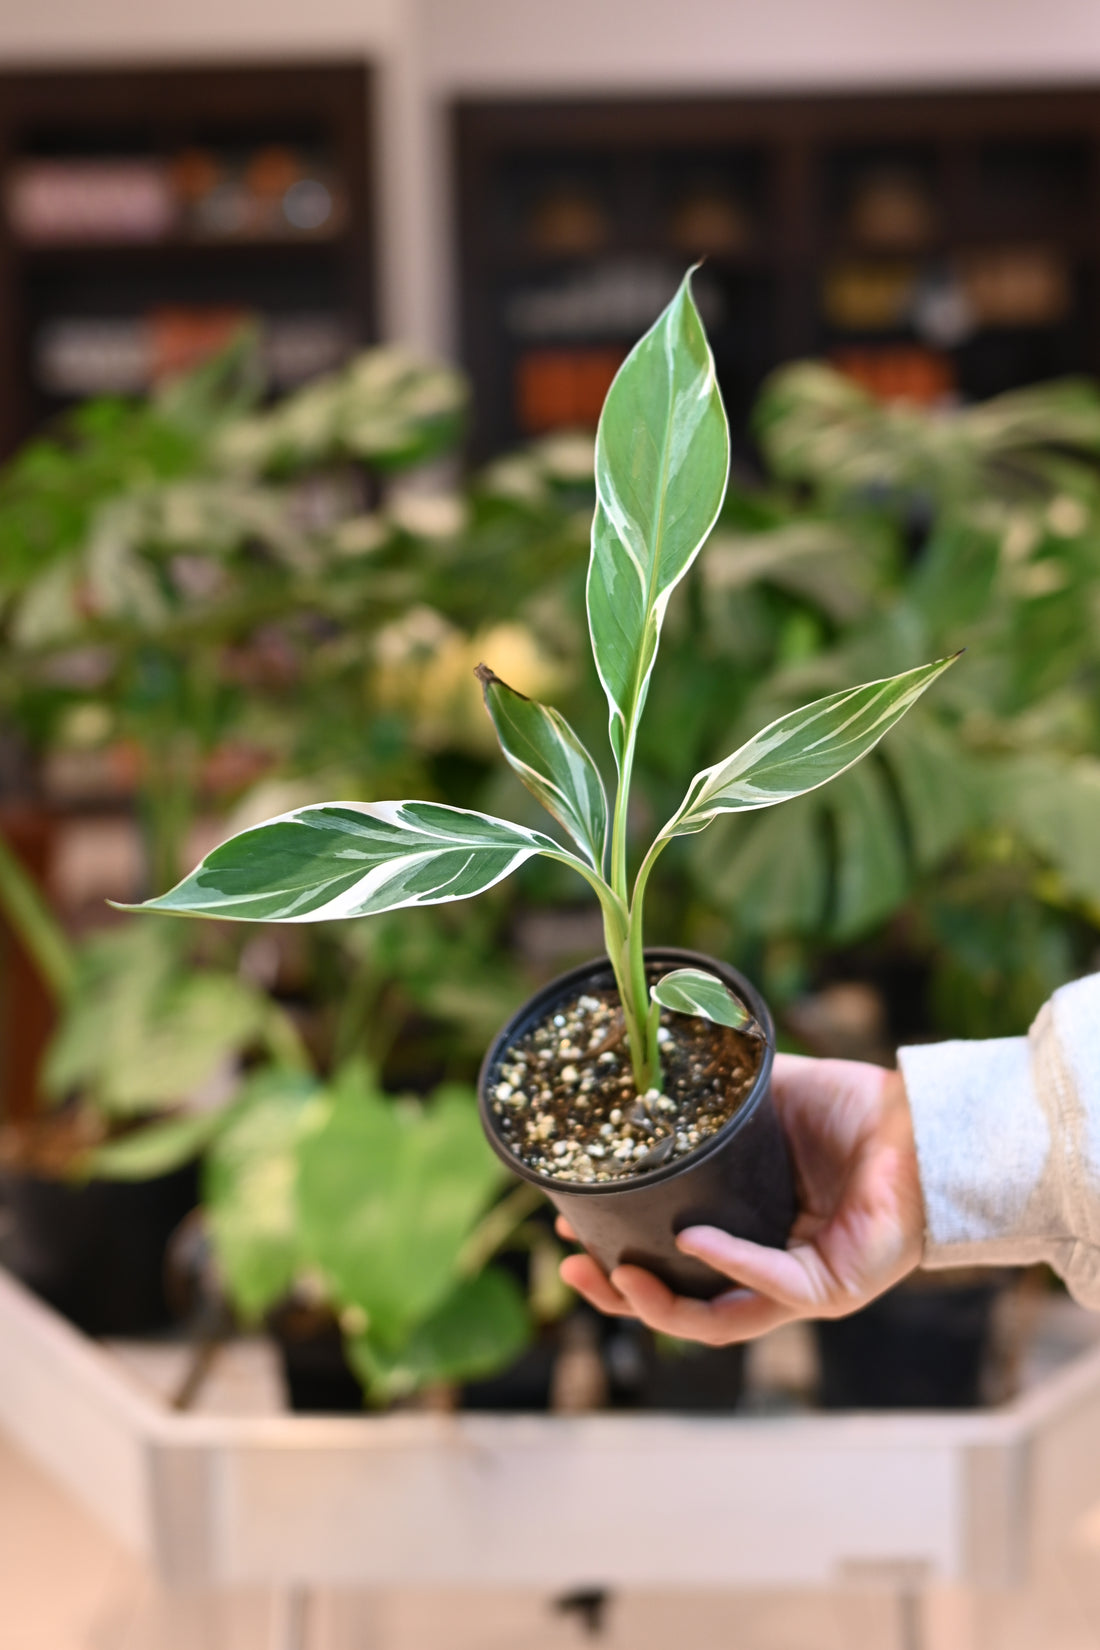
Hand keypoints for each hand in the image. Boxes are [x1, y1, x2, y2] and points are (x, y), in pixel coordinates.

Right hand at [558, 1053, 923, 1344]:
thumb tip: (651, 1070)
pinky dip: (729, 1266)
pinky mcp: (836, 1288)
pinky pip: (773, 1289)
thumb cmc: (855, 1111)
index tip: (573, 1231)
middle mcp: (776, 1270)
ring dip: (663, 1306)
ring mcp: (806, 1287)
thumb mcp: (765, 1101)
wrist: (918, 1117)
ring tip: (618, 1276)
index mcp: (754, 1233)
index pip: (678, 1264)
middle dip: (624, 1297)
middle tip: (575, 1268)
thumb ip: (714, 1105)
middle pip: (687, 1305)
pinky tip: (692, 1242)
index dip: (624, 1257)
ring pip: (722, 1321)